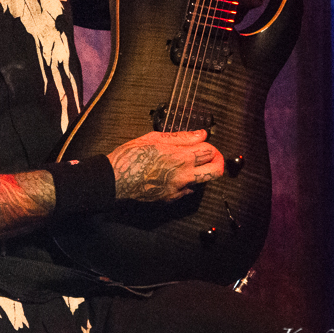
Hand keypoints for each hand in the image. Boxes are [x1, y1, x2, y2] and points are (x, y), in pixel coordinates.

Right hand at [107, 130, 223, 201]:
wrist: (115, 179)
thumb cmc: (131, 156)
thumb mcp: (155, 138)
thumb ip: (182, 137)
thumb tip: (200, 134)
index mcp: (180, 157)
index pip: (210, 151)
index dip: (211, 145)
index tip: (206, 143)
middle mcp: (183, 175)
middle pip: (215, 171)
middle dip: (217, 162)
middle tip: (211, 156)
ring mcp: (178, 189)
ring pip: (203, 182)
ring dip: (202, 172)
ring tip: (191, 163)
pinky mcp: (171, 198)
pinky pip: (187, 190)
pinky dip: (186, 181)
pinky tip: (174, 174)